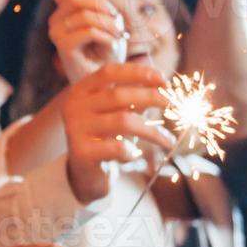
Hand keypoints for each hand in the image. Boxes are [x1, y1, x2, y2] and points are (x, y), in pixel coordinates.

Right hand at [46, 0, 124, 83]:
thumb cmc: (108, 49)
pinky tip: (111, 45)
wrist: (107, 82)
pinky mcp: (63, 48)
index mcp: (65, 8)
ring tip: (117, 36)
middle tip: (118, 22)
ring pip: (85, 15)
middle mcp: (57, 19)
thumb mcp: (106, 17)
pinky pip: (88, 31)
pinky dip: (106, 37)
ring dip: (110, 25)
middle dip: (104, 6)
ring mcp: (57, 33)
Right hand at [64, 64, 174, 204]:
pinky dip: (133, 151)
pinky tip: (136, 154)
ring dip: (152, 131)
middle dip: (151, 97)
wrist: (84, 174)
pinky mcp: (82, 153)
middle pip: (118, 95)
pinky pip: (118, 148)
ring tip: (169, 140)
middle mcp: (74, 106)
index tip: (163, 79)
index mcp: (81, 90)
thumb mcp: (115, 112)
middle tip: (172, 105)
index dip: (137, 72)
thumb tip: (161, 78)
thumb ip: (132, 93)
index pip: (109, 72)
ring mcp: (76, 129)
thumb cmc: (104, 137)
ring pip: (123, 122)